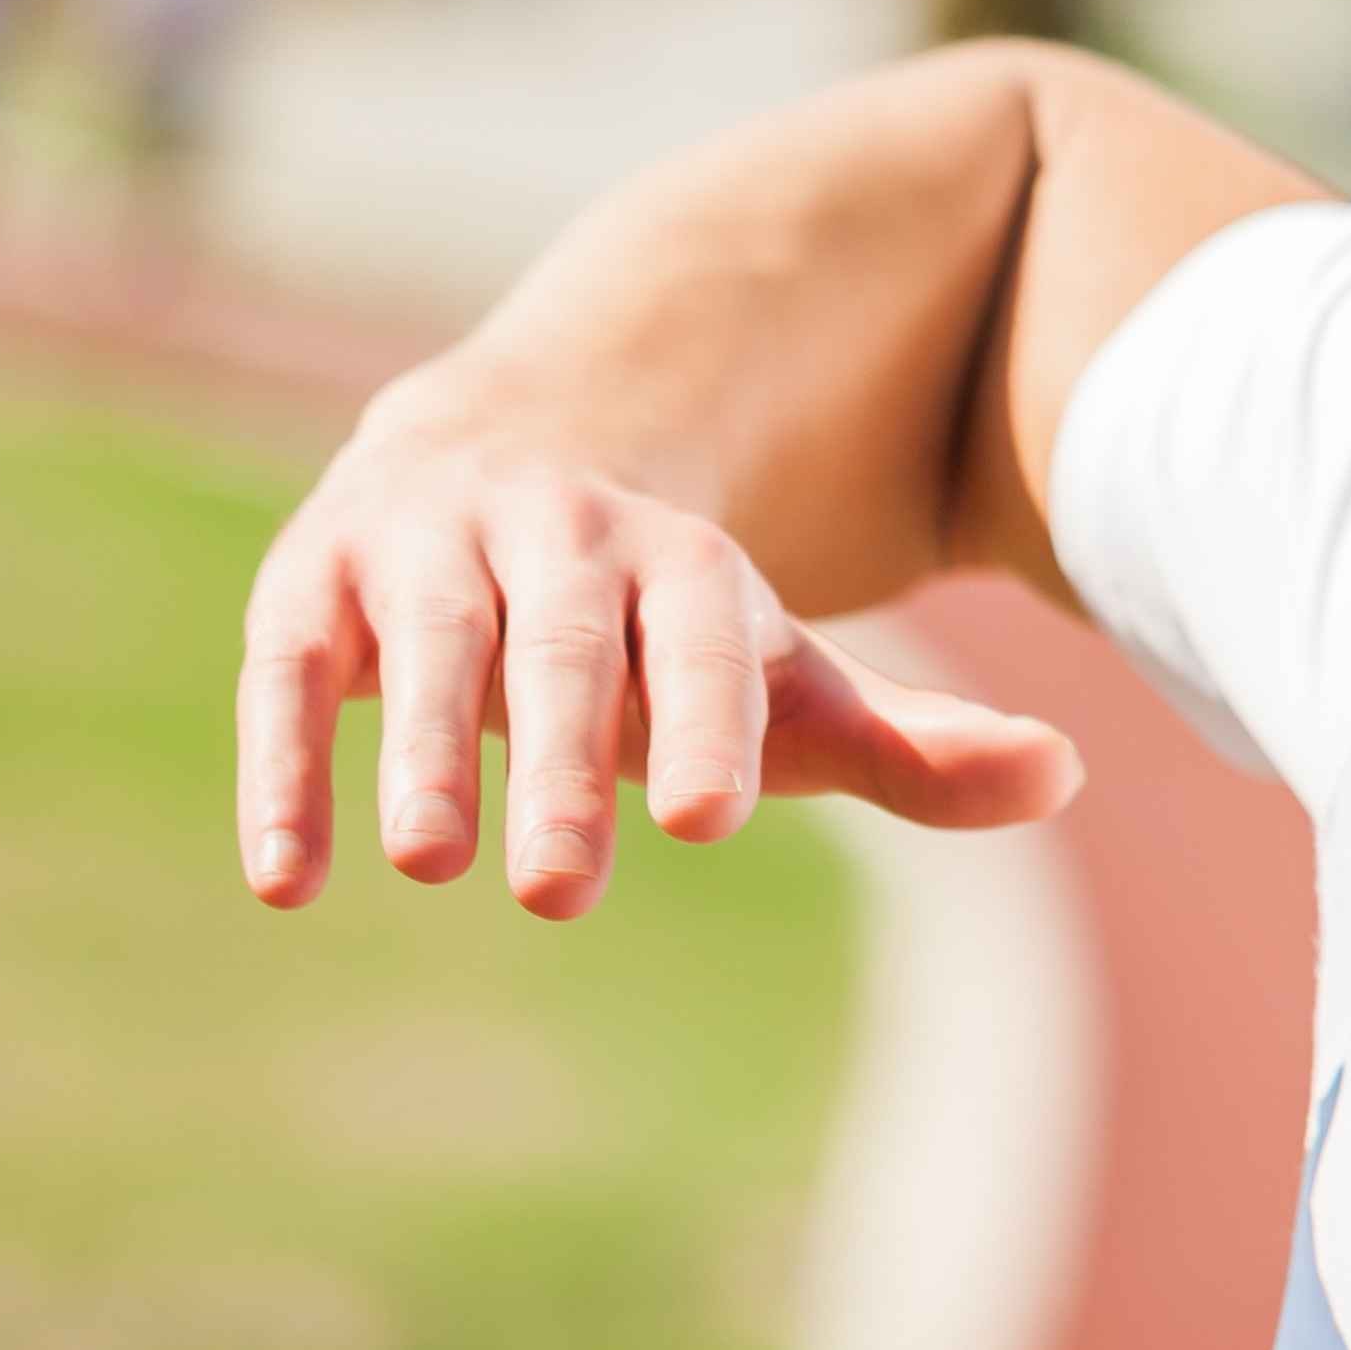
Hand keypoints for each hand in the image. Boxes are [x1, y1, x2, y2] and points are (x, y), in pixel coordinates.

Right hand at [235, 397, 1079, 916]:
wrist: (498, 453)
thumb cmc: (660, 624)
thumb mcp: (782, 679)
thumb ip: (909, 745)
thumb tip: (1063, 774)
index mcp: (683, 564)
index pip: (705, 639)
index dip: (708, 718)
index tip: (711, 817)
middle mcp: (555, 539)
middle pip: (563, 648)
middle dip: (563, 762)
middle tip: (561, 895)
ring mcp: (429, 547)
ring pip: (429, 644)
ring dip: (425, 749)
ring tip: (429, 861)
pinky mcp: (316, 582)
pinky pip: (291, 671)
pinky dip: (287, 764)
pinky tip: (287, 878)